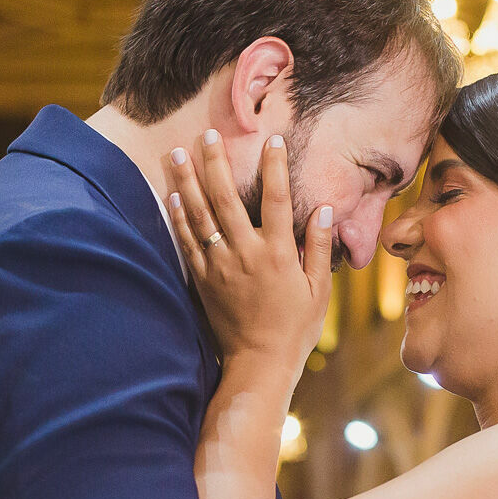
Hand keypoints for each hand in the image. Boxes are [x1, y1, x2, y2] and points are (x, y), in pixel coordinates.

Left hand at [166, 131, 333, 373]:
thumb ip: (320, 247)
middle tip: (207, 134)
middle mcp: (246, 254)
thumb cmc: (295, 328)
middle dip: (215, 163)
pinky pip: (187, 243)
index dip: (275, 167)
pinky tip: (172, 195)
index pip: (278, 199)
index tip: (273, 139)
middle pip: (227, 198)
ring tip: (176, 154)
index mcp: (279, 254)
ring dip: (187, 182)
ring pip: (200, 216)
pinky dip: (178, 218)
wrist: (259, 363)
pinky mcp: (202, 280)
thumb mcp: (318, 289)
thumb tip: (325, 209)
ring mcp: (220, 266)